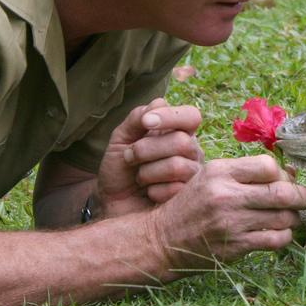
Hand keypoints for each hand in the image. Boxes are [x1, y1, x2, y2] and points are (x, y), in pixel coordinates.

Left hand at [96, 98, 203, 217]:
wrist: (112, 204)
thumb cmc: (120, 169)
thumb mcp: (121, 139)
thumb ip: (137, 118)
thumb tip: (160, 102)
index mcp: (179, 132)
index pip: (191, 116)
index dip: (171, 116)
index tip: (145, 122)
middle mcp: (191, 151)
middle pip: (181, 141)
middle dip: (146, 149)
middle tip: (129, 157)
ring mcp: (193, 176)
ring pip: (177, 166)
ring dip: (147, 172)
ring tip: (139, 177)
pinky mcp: (189, 200)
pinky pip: (174, 190)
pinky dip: (153, 191)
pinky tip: (149, 194)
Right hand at [146, 155, 305, 270]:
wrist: (164, 238)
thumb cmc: (192, 203)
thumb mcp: (211, 176)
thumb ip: (246, 172)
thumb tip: (289, 173)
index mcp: (220, 172)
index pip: (268, 166)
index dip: (282, 173)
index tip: (284, 179)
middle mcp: (226, 195)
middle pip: (282, 192)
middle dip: (300, 195)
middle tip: (303, 197)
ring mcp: (231, 223)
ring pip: (284, 217)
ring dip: (295, 217)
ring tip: (291, 215)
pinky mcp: (235, 247)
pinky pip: (276, 240)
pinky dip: (285, 235)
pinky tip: (278, 232)